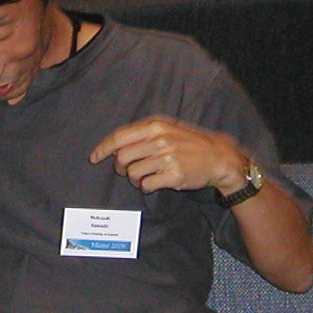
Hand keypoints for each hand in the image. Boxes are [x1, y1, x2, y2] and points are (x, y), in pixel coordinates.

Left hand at [91, 116, 252, 197]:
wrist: (217, 157)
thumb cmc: (188, 143)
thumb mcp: (167, 128)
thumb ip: (142, 134)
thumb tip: (115, 146)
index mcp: (155, 126)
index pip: (120, 137)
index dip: (103, 148)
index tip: (94, 157)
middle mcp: (160, 139)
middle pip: (122, 157)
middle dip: (120, 167)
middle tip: (127, 170)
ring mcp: (167, 157)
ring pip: (133, 173)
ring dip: (135, 179)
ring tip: (146, 177)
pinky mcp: (174, 175)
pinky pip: (146, 185)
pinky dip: (146, 187)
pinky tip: (154, 183)